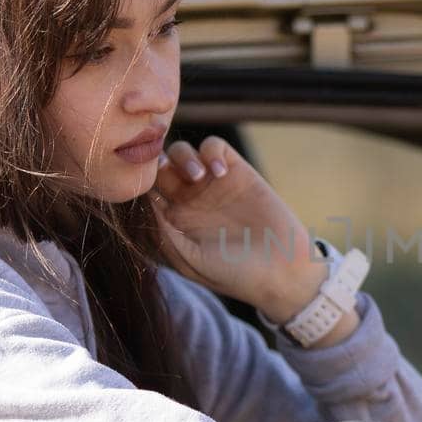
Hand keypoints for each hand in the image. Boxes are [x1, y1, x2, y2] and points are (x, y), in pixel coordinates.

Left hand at [147, 136, 326, 321]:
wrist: (281, 270)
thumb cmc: (234, 274)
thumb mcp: (190, 261)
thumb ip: (164, 234)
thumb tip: (144, 203)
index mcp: (173, 222)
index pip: (146, 192)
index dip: (140, 184)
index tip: (143, 187)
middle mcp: (189, 200)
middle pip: (159, 166)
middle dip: (157, 164)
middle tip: (168, 174)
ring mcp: (212, 184)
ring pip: (182, 152)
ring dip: (182, 157)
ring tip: (197, 176)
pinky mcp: (238, 172)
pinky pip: (214, 146)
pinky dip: (212, 152)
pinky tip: (219, 173)